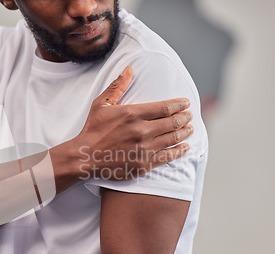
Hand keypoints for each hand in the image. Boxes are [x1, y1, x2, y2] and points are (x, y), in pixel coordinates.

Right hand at [72, 66, 192, 179]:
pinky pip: (168, 157)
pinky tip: (185, 148)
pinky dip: (179, 151)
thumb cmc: (93, 129)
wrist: (84, 157)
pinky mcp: (143, 164)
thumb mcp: (101, 104)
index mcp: (132, 114)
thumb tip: (129, 69)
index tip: (186, 103)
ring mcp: (143, 149)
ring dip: (185, 133)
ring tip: (190, 129)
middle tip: (190, 116)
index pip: (165, 107)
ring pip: (173, 139)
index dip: (179, 105)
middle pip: (172, 122)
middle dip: (185, 118)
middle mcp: (141, 131)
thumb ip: (117, 87)